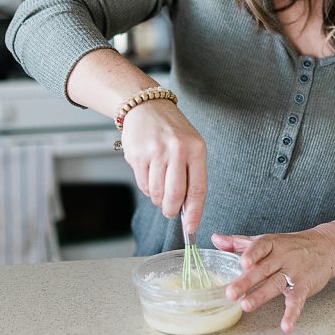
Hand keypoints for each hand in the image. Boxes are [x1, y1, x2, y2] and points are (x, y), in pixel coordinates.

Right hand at [121, 100, 206, 234]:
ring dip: (157, 199)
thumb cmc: (172, 129)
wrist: (147, 107)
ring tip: (160, 188)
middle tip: (171, 212)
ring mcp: (155, 152)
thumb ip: (192, 174)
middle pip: (174, 195)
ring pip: (156, 192)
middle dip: (172, 211)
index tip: (191, 227)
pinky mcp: (137, 155)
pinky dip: (146, 188)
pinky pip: (142, 184)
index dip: (195, 213)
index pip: (198, 189)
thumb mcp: (191, 145)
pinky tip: (149, 175)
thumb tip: (188, 208)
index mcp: (196, 149)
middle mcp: (176, 150)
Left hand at [210, 227, 334, 332]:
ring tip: (246, 306)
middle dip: (247, 281)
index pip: (260, 247)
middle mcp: (282, 257)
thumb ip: (239, 242)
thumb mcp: (267, 240)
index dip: (251, 254)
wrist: (326, 246)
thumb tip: (215, 239)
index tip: (242, 263)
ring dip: (261, 296)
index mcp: (271, 244)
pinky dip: (292, 314)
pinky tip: (285, 326)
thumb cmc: (291, 245)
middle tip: (231, 293)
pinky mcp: (304, 287)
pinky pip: (297, 301)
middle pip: (263, 269)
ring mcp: (293, 272)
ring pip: (276, 284)